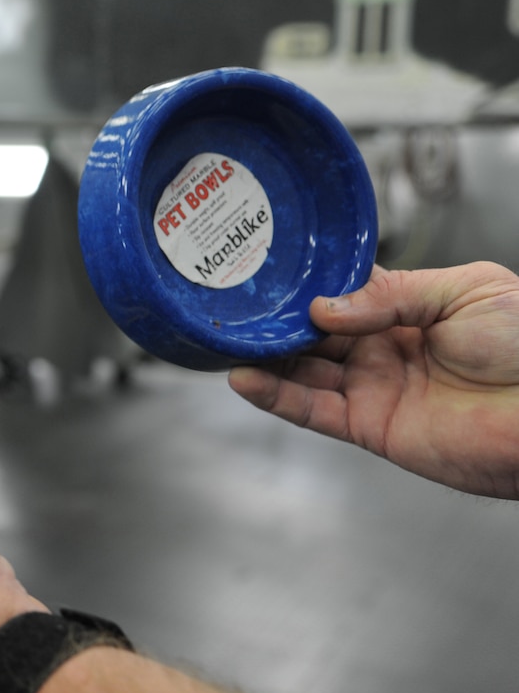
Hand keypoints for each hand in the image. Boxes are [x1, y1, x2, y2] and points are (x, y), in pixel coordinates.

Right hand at [229, 262, 518, 498]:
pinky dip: (275, 396)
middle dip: (277, 318)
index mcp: (411, 309)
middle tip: (237, 303)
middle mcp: (386, 348)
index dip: (310, 280)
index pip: (345, 290)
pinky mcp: (371, 427)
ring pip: (303, 370)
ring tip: (228, 337)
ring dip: (265, 356)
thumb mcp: (465, 292)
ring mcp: (376, 388)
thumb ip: (390, 294)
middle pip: (314, 331)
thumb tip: (324, 308)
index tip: (271, 266)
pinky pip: (312, 410)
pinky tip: (245, 378)